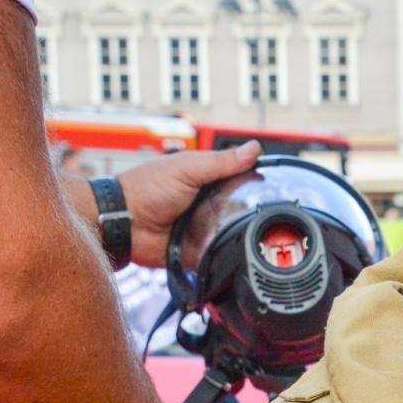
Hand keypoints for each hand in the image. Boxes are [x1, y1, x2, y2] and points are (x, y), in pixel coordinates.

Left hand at [117, 142, 261, 267]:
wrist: (123, 224)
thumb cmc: (145, 189)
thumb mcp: (188, 168)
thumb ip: (221, 161)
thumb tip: (254, 149)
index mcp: (208, 179)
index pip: (241, 178)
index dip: (258, 181)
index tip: (278, 185)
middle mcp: (209, 203)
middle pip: (243, 208)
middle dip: (254, 212)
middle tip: (270, 214)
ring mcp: (205, 227)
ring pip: (236, 232)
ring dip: (242, 233)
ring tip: (255, 234)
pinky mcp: (200, 250)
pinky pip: (221, 254)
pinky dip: (227, 253)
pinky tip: (236, 251)